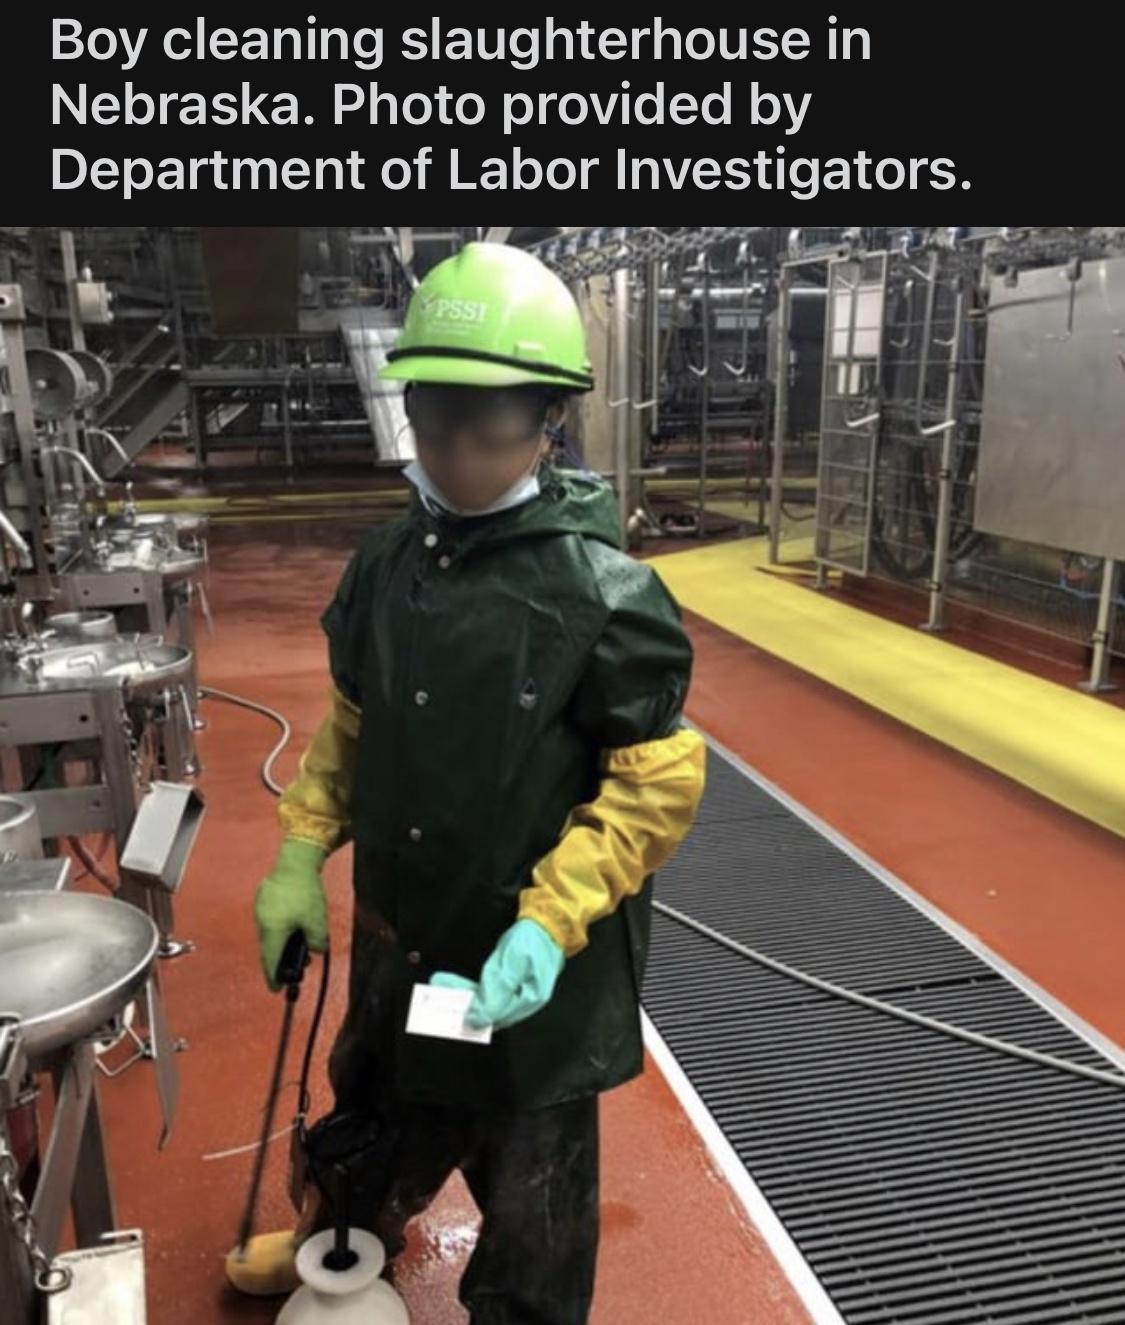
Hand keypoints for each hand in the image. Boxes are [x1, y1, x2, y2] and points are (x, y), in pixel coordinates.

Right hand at [253, 838, 329, 991]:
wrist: (295, 862)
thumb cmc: (306, 894)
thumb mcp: (317, 921)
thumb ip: (317, 942)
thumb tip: (316, 951)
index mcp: (273, 932)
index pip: (270, 961)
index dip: (273, 977)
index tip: (276, 989)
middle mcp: (262, 923)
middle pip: (269, 949)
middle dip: (281, 960)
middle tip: (294, 965)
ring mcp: (260, 910)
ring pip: (270, 934)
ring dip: (282, 942)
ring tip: (299, 941)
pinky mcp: (262, 899)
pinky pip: (270, 921)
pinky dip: (280, 928)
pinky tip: (293, 922)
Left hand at [431, 919, 564, 1030]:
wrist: (551, 916)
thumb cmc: (532, 938)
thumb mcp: (512, 962)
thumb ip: (495, 991)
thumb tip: (475, 1019)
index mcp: (529, 1000)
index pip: (493, 1016)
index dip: (468, 1011)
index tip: (444, 1003)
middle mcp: (526, 1000)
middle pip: (490, 1009)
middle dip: (462, 1000)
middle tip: (438, 987)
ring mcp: (523, 989)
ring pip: (489, 1000)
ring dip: (465, 993)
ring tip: (442, 982)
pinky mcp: (518, 978)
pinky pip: (492, 990)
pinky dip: (475, 988)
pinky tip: (460, 983)